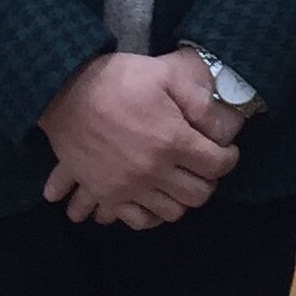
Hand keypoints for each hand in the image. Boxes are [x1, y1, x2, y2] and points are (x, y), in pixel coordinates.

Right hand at [36, 51, 237, 228]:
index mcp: (172, 141)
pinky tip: (154, 200)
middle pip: (198, 195)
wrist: (67, 92)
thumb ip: (198, 101)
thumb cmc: (119, 79)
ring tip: (180, 182)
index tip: (226, 152)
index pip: (216, 165)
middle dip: (208, 181)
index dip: (228, 159)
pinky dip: (150, 215)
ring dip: (182, 199)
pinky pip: (137, 220)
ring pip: (171, 212)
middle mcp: (154, 170)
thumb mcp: (165, 75)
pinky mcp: (107, 194)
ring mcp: (129, 186)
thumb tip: (224, 126)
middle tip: (204, 168)